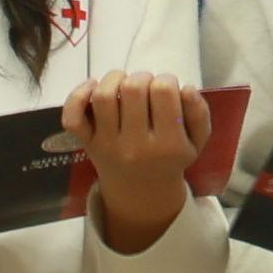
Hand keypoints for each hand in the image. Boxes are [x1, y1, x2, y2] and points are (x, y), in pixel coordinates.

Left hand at [66, 71, 211, 248]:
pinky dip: (77, 95)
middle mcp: (135, 146)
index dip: (167, 80)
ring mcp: (107, 145)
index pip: (163, 92)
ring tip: (124, 84)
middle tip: (147, 88)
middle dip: (142, 77)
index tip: (167, 88)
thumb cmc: (170, 160)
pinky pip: (73, 117)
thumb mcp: (196, 143)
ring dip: (114, 78)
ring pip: (103, 96)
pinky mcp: (87, 143)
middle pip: (133, 89)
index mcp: (168, 145)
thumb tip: (186, 87)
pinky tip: (93, 87)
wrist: (141, 195)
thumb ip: (199, 114)